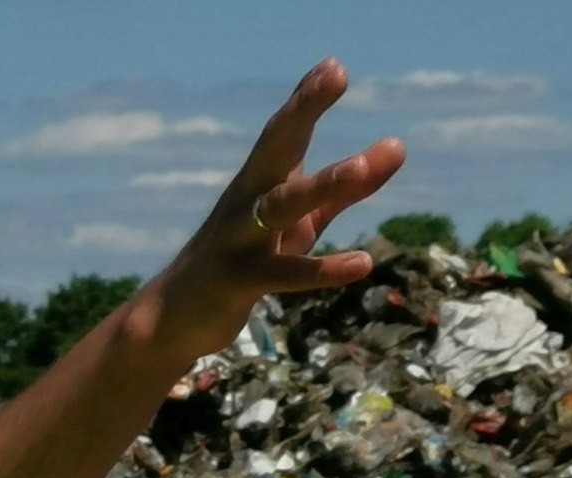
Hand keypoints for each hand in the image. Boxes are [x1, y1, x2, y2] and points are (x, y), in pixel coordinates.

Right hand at [147, 58, 406, 357]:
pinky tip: (362, 263)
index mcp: (259, 182)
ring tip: (360, 169)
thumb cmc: (247, 260)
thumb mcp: (301, 222)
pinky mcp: (236, 283)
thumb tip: (398, 146)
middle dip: (302, 112)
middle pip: (274, 150)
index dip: (307, 98)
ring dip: (320, 186)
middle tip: (334, 77)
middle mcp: (244, 202)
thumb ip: (346, 188)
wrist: (173, 317)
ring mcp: (236, 241)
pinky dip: (322, 269)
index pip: (284, 133)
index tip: (333, 65)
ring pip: (279, 208)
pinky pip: (283, 274)